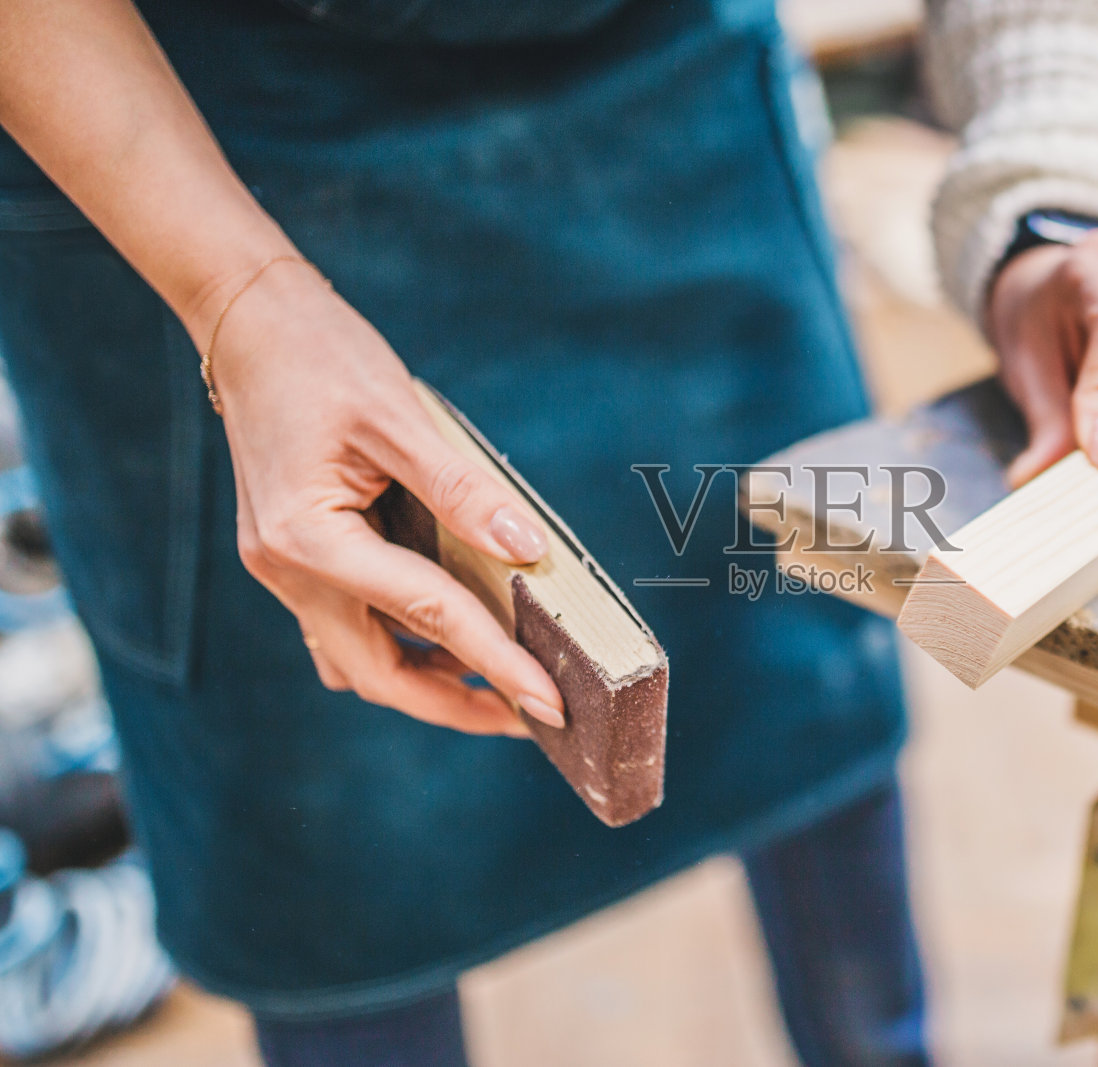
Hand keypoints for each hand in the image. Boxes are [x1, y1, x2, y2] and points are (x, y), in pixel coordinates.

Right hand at [191, 258, 565, 735]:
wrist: (249, 322)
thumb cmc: (321, 358)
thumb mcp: (401, 418)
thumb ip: (463, 490)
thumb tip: (529, 551)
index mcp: (310, 541)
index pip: (426, 619)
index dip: (495, 663)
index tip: (549, 704)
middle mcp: (287, 571)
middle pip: (378, 675)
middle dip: (456, 702)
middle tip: (532, 715)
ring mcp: (284, 570)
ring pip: (358, 661)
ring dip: (426, 681)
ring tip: (499, 683)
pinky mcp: (295, 557)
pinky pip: (347, 628)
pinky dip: (399, 645)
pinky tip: (446, 637)